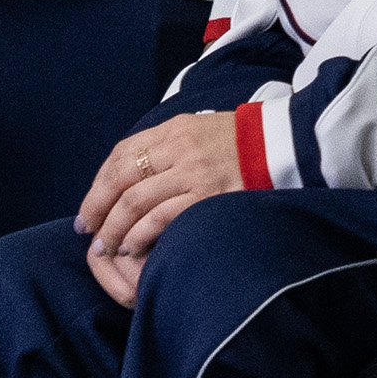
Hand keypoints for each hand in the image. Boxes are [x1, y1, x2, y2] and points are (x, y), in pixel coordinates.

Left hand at [77, 112, 245, 304]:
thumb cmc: (243, 144)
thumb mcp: (202, 131)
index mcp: (176, 129)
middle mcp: (180, 147)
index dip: (98, 185)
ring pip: (135, 203)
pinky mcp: (208, 196)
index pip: (121, 155)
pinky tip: (132, 247)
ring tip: (106, 248)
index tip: (89, 209)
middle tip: (88, 232)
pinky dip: (139, 235)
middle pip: (121, 180)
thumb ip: (168, 148)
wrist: (288, 146)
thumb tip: (130, 177)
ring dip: (113, 229)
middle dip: (97, 209)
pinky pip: (160, 218)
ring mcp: (193, 172)